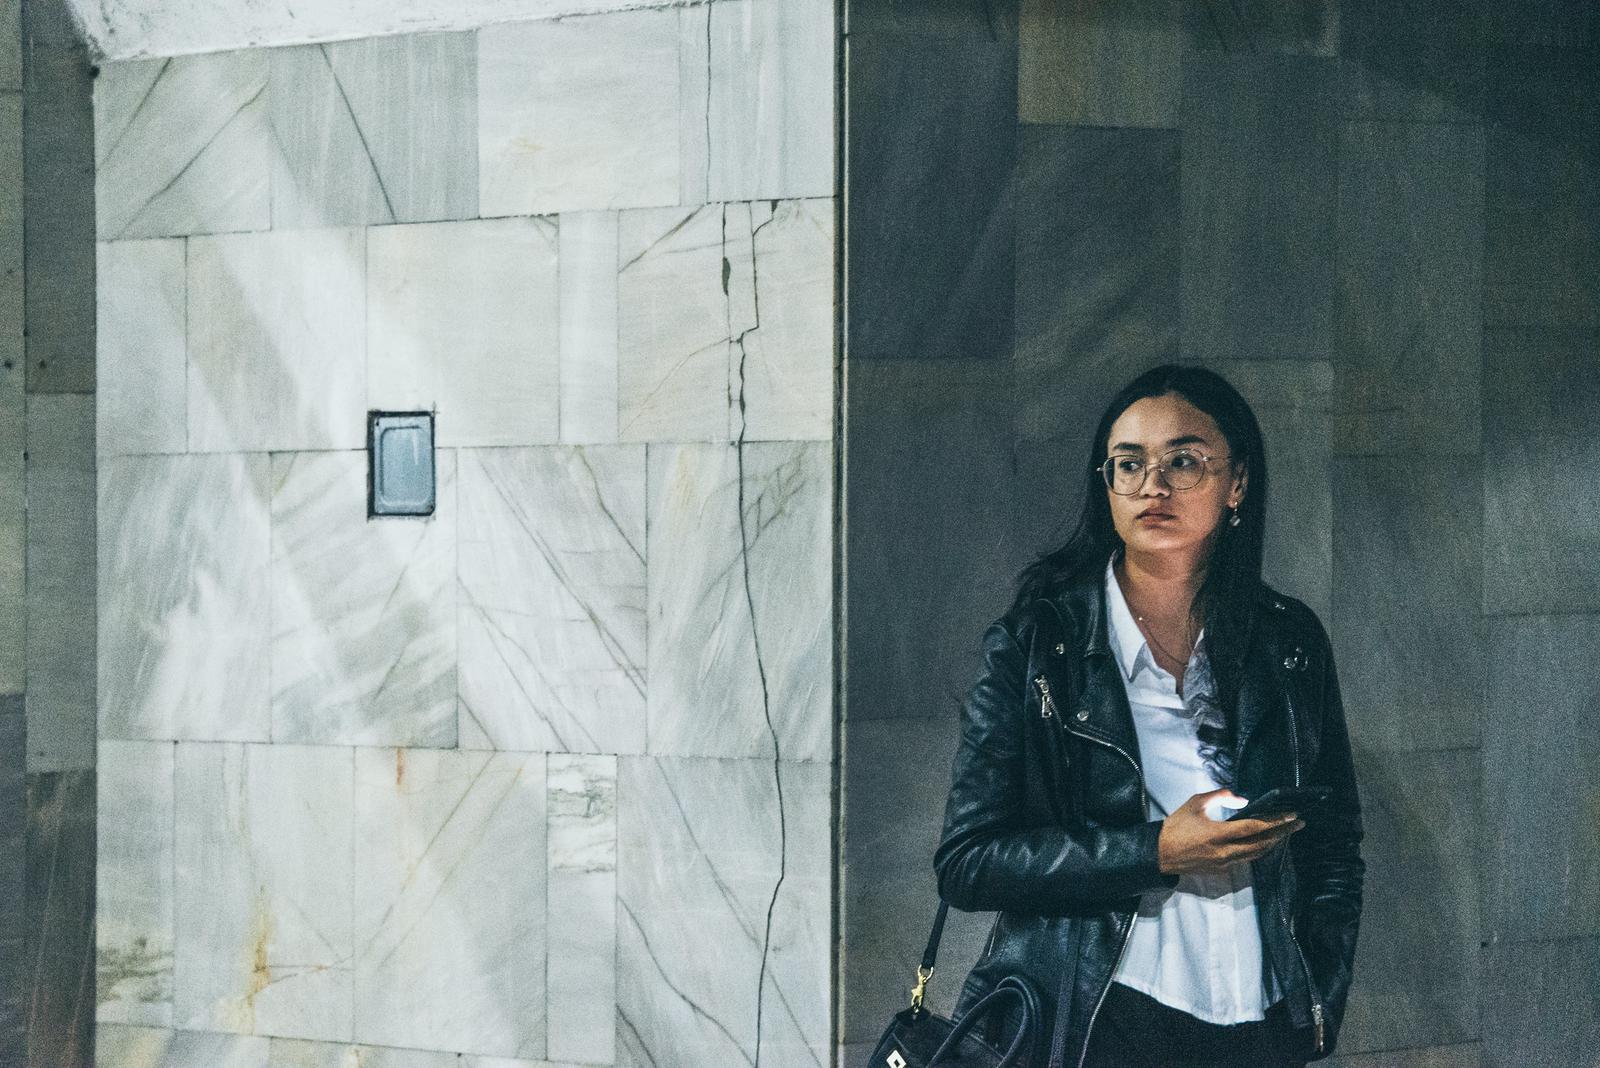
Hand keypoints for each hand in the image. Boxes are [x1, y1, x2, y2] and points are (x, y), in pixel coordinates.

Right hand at [1157, 788, 1304, 876]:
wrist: (1160, 853)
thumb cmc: (1176, 825)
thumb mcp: (1195, 803)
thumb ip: (1220, 796)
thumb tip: (1242, 799)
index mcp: (1217, 834)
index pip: (1255, 828)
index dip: (1276, 821)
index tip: (1292, 815)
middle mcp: (1225, 851)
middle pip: (1262, 843)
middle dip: (1282, 833)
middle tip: (1298, 824)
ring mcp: (1224, 863)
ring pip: (1257, 854)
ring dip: (1273, 843)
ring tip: (1285, 832)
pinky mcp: (1222, 870)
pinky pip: (1247, 859)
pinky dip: (1259, 850)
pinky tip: (1264, 842)